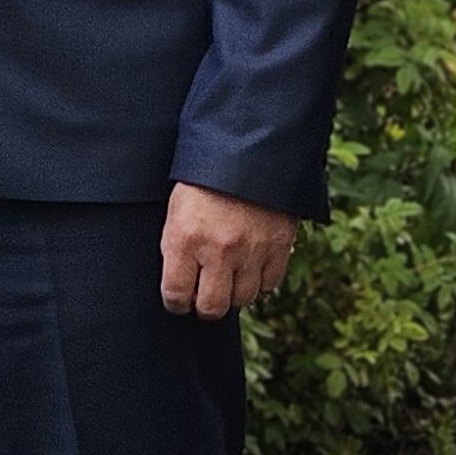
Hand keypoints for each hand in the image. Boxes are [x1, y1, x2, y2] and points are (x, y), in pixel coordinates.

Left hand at [160, 183, 296, 317]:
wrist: (250, 147)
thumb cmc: (205, 177)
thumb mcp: (176, 209)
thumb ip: (177, 247)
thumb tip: (179, 282)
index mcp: (185, 239)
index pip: (176, 295)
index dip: (176, 303)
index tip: (179, 299)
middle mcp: (219, 250)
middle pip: (212, 307)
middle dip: (205, 306)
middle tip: (204, 296)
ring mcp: (252, 249)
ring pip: (243, 298)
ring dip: (234, 293)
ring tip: (230, 278)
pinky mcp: (279, 243)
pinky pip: (270, 283)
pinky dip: (260, 281)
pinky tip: (252, 268)